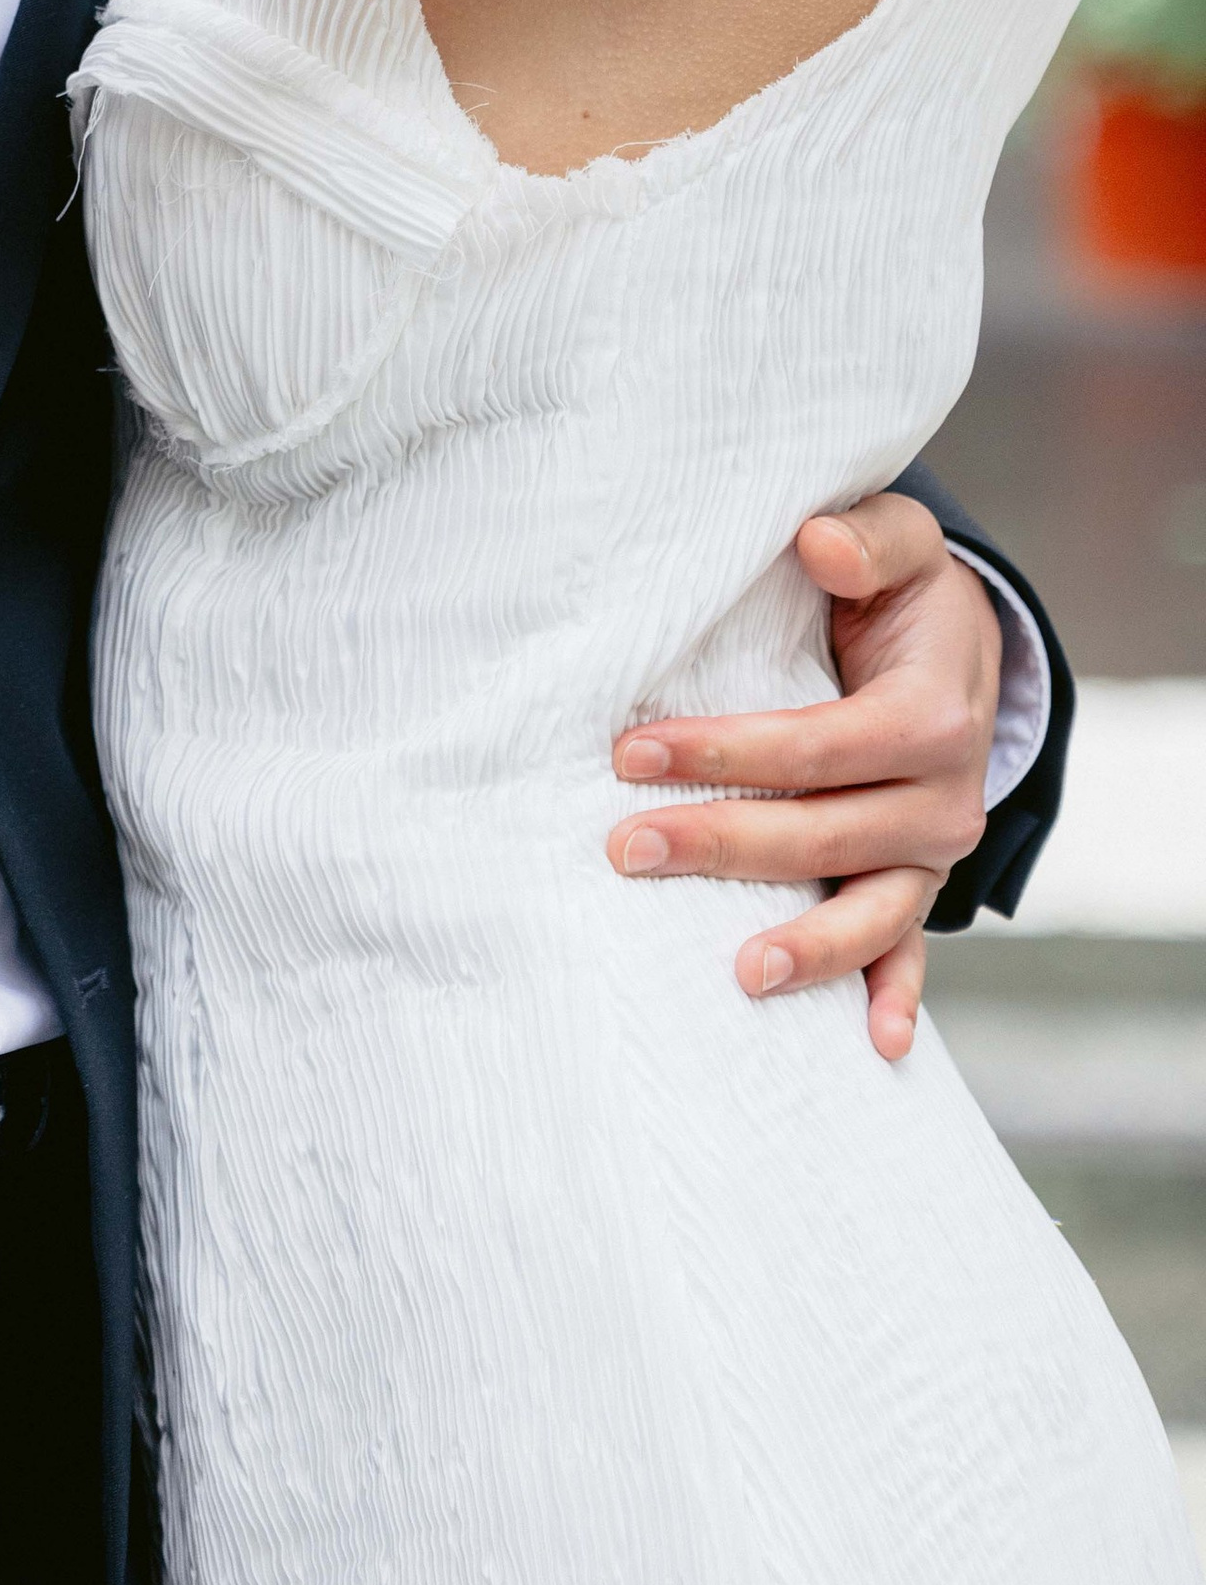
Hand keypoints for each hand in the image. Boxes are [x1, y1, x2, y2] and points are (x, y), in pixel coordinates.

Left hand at [606, 492, 999, 1063]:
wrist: (960, 645)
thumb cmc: (903, 592)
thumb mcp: (901, 544)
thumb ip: (868, 538)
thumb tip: (819, 542)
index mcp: (934, 716)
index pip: (816, 745)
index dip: (726, 752)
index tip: (632, 752)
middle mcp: (943, 796)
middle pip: (825, 833)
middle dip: (723, 843)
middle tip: (624, 848)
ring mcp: (931, 850)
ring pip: (870, 910)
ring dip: (807, 947)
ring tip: (736, 970)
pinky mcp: (917, 880)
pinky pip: (908, 949)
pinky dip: (895, 996)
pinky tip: (875, 1046)